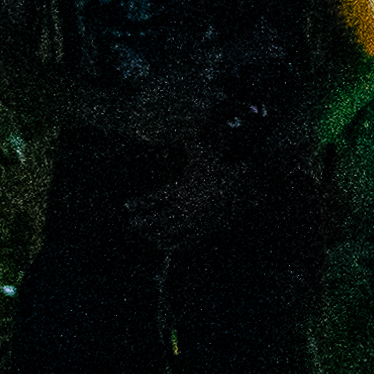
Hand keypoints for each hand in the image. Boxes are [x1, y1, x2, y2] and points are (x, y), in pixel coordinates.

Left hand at [129, 147, 243, 247]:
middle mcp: (184, 208)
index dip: (139, 202)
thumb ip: (189, 141)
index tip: (127, 206)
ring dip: (155, 235)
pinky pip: (184, 241)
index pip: (152, 199)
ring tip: (146, 235)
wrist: (246, 186)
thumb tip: (180, 127)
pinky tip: (164, 246)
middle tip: (131, 224)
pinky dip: (172, 245)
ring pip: (169, 232)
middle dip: (142, 222)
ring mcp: (194, 221)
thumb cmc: (222, 168)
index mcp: (180, 190)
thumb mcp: (203, 153)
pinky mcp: (205, 230)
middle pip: (156, 219)